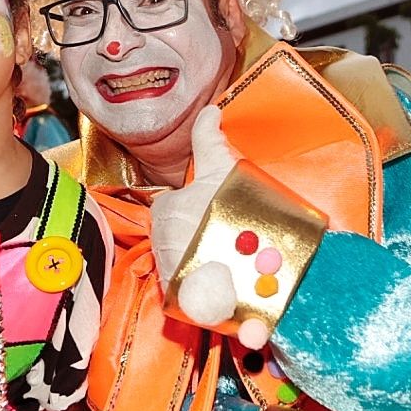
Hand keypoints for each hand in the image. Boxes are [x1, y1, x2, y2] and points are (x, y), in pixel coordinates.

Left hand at [149, 106, 236, 290]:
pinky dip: (202, 293)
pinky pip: (188, 295)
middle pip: (176, 238)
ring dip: (200, 266)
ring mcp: (170, 272)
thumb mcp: (220, 167)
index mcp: (164, 211)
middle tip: (225, 239)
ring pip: (182, 265)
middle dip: (196, 239)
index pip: (171, 208)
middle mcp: (160, 243)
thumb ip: (207, 138)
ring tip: (227, 264)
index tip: (215, 213)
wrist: (250, 269)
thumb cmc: (232, 211)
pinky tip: (223, 286)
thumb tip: (209, 110)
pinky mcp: (183, 300)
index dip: (194, 209)